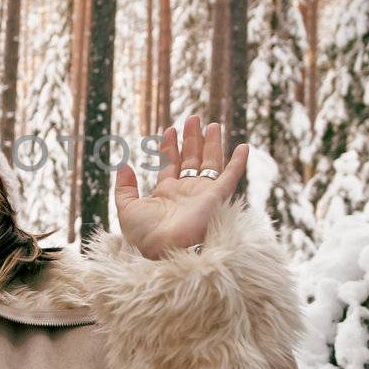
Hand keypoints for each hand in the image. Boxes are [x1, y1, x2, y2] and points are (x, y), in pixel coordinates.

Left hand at [113, 114, 247, 258]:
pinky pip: (231, 176)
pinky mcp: (217, 197)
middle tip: (193, 118)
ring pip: (210, 163)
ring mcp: (203, 194)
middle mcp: (187, 192)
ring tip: (212, 124)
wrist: (164, 250)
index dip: (170, 146)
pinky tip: (244, 146)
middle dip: (192, 139)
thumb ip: (125, 187)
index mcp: (166, 193)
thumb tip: (123, 165)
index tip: (169, 129)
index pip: (171, 164)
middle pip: (192, 159)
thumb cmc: (145, 235)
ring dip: (212, 143)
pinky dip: (238, 162)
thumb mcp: (127, 208)